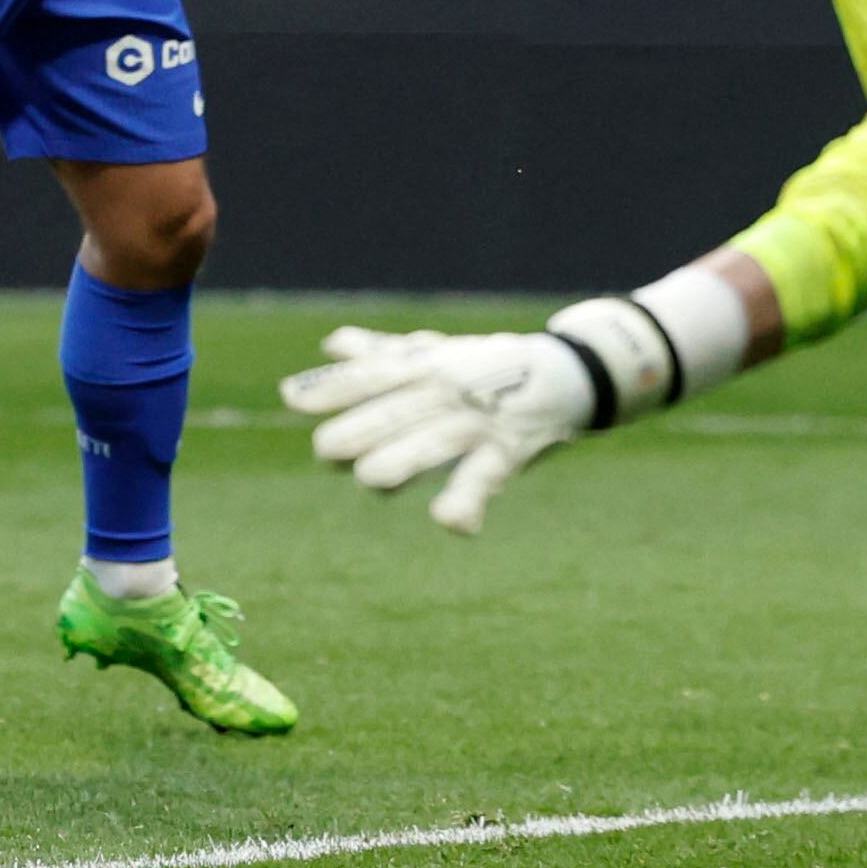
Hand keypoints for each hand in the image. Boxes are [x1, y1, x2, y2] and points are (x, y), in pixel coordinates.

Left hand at [280, 325, 594, 531]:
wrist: (575, 371)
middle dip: (361, 430)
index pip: (374, 375)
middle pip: (398, 411)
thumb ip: (386, 355)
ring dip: (403, 460)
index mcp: (428, 366)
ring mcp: (479, 422)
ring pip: (435, 443)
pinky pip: (484, 479)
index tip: (292, 398)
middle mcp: (449, 391)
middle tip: (324, 450)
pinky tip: (448, 522)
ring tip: (372, 477)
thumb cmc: (495, 366)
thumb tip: (332, 345)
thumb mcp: (441, 354)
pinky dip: (467, 502)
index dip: (334, 387)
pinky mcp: (509, 452)